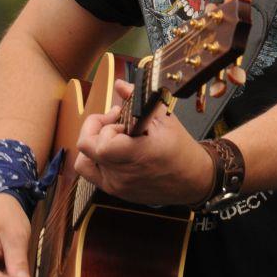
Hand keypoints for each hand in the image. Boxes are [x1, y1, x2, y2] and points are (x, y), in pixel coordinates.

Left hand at [73, 79, 213, 206]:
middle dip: (96, 129)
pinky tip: (112, 151)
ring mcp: (117, 186)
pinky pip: (91, 174)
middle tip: (114, 122)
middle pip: (87, 149)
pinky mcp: (115, 192)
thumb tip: (120, 84)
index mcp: (137, 155)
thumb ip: (137, 99)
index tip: (118, 116)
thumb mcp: (164, 118)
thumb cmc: (180, 149)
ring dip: (94, 145)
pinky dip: (96, 160)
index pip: (101, 144)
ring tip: (112, 138)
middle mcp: (123, 174)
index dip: (104, 125)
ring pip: (84, 162)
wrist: (191, 179)